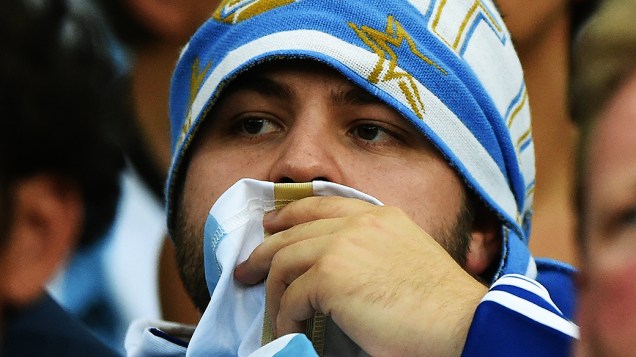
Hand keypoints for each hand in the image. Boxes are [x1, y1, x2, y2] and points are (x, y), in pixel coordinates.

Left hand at [234, 196, 486, 355]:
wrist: (459, 323)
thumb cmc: (438, 303)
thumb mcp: (407, 256)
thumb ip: (373, 249)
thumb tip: (336, 268)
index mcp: (379, 215)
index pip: (321, 206)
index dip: (289, 214)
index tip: (270, 227)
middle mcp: (358, 223)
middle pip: (294, 231)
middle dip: (265, 251)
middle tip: (248, 270)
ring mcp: (342, 246)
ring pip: (286, 262)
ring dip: (274, 291)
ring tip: (272, 312)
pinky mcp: (331, 277)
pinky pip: (292, 296)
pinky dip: (285, 315)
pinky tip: (291, 328)